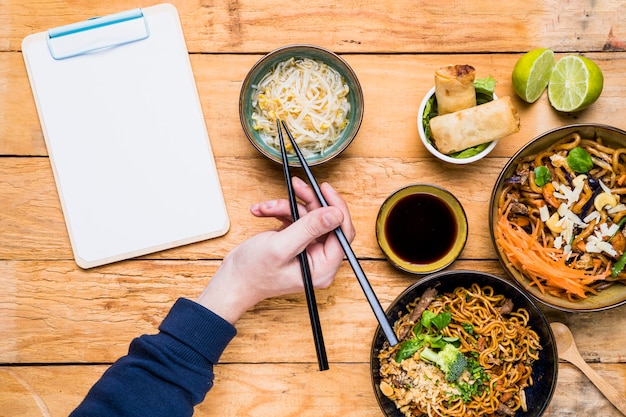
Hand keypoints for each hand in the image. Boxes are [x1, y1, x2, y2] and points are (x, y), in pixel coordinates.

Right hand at [197, 177, 354, 323]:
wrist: (231, 281)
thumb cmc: (252, 273)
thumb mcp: (281, 246)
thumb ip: (309, 229)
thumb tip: (336, 214)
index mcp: (322, 267)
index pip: (342, 233)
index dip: (336, 208)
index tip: (324, 189)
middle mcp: (319, 260)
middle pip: (325, 221)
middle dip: (307, 203)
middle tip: (297, 186)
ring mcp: (307, 251)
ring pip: (308, 217)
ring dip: (286, 207)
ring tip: (267, 207)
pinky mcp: (296, 243)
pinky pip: (295, 220)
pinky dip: (280, 213)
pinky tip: (263, 212)